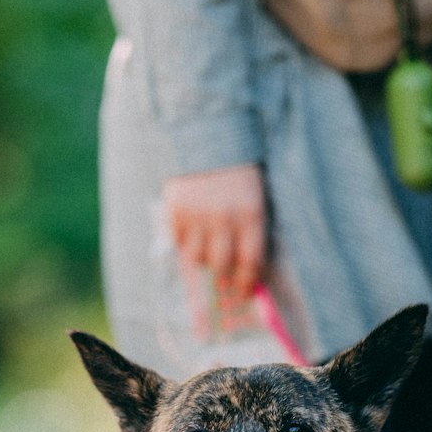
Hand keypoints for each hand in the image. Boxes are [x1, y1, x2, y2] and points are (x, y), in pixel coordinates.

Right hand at [163, 163, 267, 306]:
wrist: (209, 138)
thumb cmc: (240, 176)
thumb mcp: (256, 200)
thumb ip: (252, 234)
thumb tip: (246, 274)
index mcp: (251, 214)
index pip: (250, 263)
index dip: (247, 284)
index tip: (244, 294)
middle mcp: (223, 217)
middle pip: (222, 266)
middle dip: (225, 279)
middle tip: (225, 284)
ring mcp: (197, 215)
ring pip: (198, 259)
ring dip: (205, 262)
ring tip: (209, 253)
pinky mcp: (176, 211)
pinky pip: (180, 244)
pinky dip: (187, 246)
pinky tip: (193, 236)